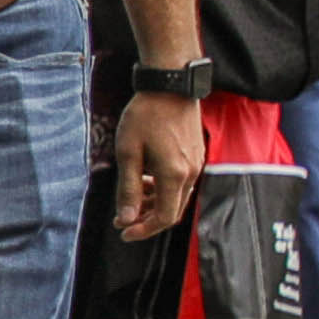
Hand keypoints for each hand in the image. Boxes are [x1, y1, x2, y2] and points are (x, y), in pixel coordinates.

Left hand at [114, 85, 202, 238]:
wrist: (171, 86)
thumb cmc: (145, 115)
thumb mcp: (128, 152)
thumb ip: (129, 188)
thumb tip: (127, 218)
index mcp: (175, 175)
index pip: (164, 217)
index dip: (144, 230)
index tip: (123, 232)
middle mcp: (191, 173)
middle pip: (172, 211)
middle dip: (147, 219)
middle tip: (122, 218)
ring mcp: (196, 164)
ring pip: (177, 197)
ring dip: (154, 204)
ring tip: (131, 199)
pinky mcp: (196, 156)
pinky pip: (181, 183)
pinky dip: (164, 189)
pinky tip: (146, 181)